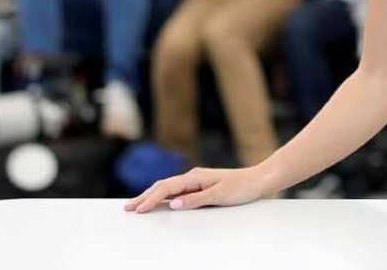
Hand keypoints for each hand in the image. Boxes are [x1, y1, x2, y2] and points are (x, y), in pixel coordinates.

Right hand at [124, 165, 270, 213]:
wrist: (259, 180)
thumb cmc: (242, 187)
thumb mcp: (219, 195)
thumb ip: (195, 200)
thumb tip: (172, 204)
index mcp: (195, 177)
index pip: (166, 188)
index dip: (150, 199)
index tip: (137, 210)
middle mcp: (193, 177)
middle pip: (162, 186)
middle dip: (144, 197)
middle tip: (127, 208)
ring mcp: (196, 181)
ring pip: (168, 189)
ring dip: (151, 197)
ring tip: (137, 205)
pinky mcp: (201, 187)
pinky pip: (177, 192)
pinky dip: (163, 197)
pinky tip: (159, 203)